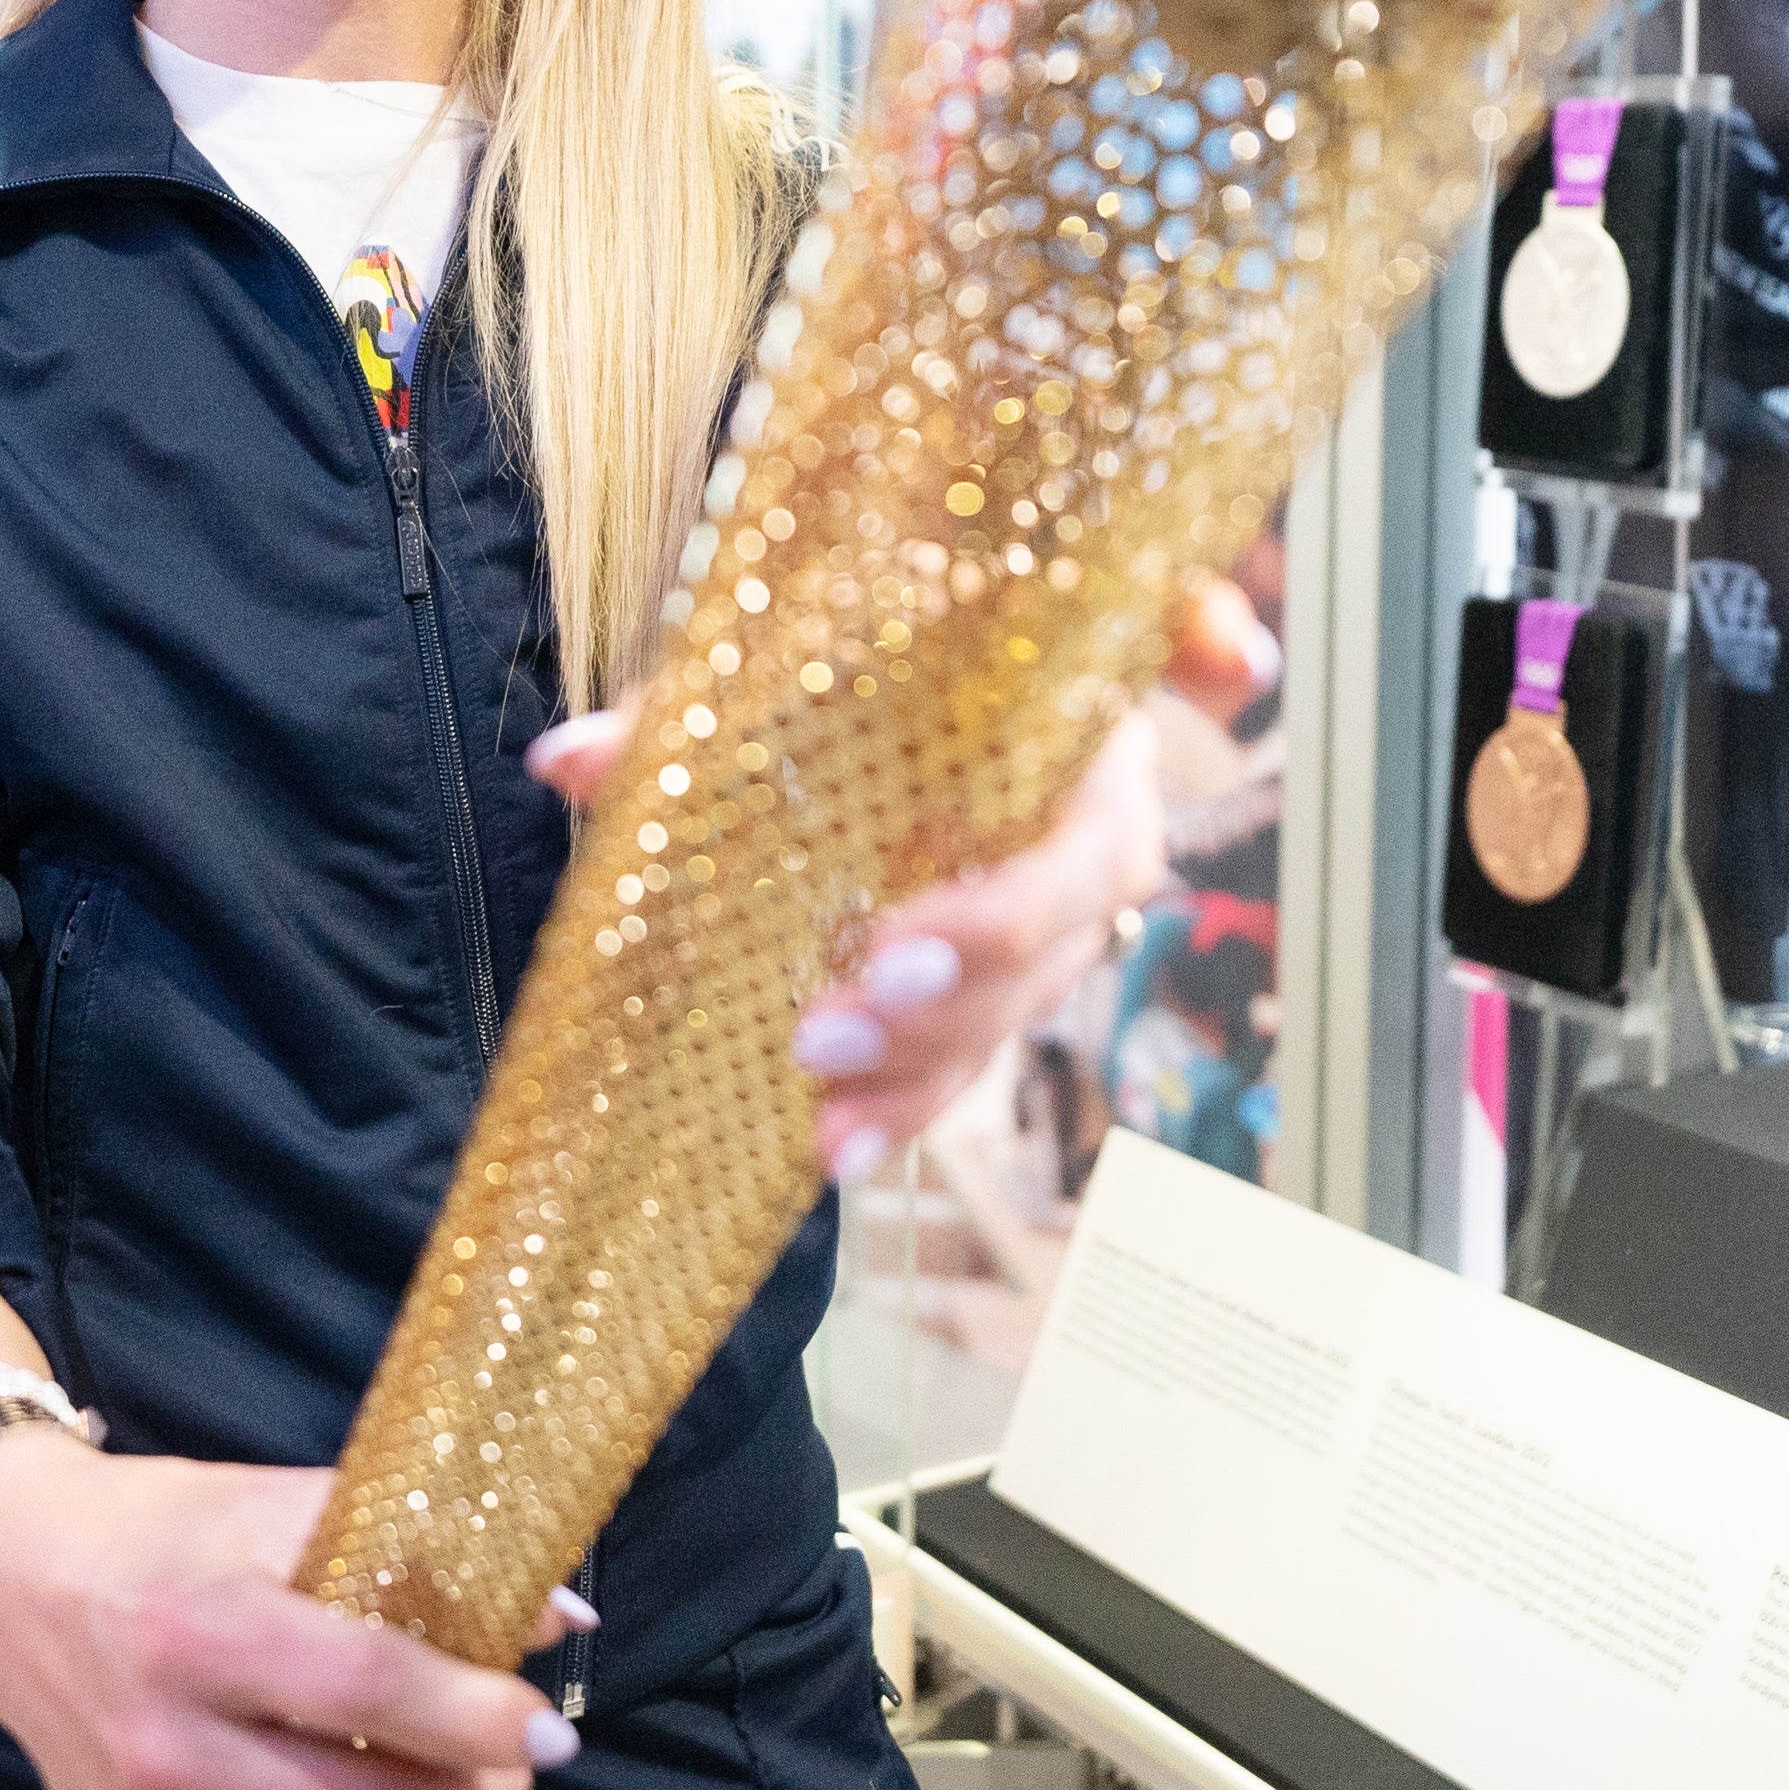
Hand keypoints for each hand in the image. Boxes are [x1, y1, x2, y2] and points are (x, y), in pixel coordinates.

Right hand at [0, 1436, 578, 1789]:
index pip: (373, 1692)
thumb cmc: (169, 1536)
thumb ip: (421, 1550)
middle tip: (510, 1763)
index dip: (481, 1716)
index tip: (546, 1727)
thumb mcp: (282, 1503)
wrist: (15, 1586)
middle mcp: (166, 1750)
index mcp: (205, 1631)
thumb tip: (562, 1616)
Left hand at [530, 578, 1233, 1178]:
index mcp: (1061, 687)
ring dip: (934, 1047)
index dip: (1209, 639)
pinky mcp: (998, 993)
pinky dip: (909, 1106)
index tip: (1223, 658)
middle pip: (1077, 883)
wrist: (848, 742)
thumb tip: (565, 762)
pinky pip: (975, 1055)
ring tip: (827, 1088)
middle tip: (876, 969)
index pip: (1166, 643)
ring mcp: (1051, 913)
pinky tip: (839, 1150)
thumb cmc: (834, 685)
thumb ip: (684, 712)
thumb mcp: (762, 682)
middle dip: (984, 938)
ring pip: (1027, 991)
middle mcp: (1087, 803)